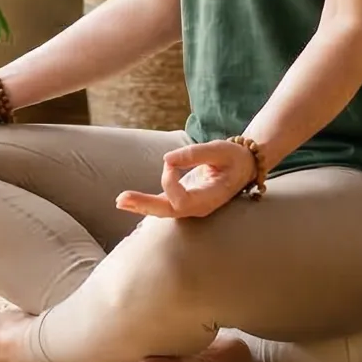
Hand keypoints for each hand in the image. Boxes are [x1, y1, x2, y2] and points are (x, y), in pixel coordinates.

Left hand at [115, 139, 256, 220]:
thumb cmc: (233, 158)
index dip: (170, 181)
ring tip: (119, 200)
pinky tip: (126, 201)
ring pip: (161, 210)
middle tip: (121, 199)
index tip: (171, 161)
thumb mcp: (220, 150)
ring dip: (139, 204)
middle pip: (167, 211)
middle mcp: (198, 207)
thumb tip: (167, 159)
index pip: (182, 199)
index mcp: (210, 198)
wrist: (242, 167)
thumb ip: (195, 154)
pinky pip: (160, 204)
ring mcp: (189, 206)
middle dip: (144, 204)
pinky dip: (143, 202)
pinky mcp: (181, 199)